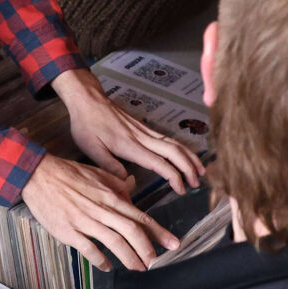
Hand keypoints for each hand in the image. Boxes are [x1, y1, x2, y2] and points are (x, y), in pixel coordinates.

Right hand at [21, 155, 165, 271]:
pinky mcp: (69, 230)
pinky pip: (89, 249)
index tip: (173, 243)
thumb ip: (118, 184)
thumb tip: (133, 189)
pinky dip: (101, 260)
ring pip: (115, 242)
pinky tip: (108, 266)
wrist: (39, 175)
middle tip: (156, 262)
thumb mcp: (98, 173)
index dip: (159, 232)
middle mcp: (102, 209)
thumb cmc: (68, 173)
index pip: (140, 216)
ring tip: (138, 268)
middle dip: (147, 249)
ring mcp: (85, 221)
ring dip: (129, 258)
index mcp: (111, 196)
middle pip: (132, 231)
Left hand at [53, 68, 203, 194]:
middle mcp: (142, 137)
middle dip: (189, 168)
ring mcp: (144, 131)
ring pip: (174, 143)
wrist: (87, 99)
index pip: (159, 163)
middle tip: (197, 184)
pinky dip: (181, 148)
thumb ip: (109, 165)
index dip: (174, 176)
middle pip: (174, 151)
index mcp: (130, 145)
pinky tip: (185, 155)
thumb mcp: (91, 147)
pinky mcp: (143, 127)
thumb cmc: (87, 124)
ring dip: (189, 157)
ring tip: (200, 171)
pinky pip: (167, 138)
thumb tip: (127, 182)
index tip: (181, 190)